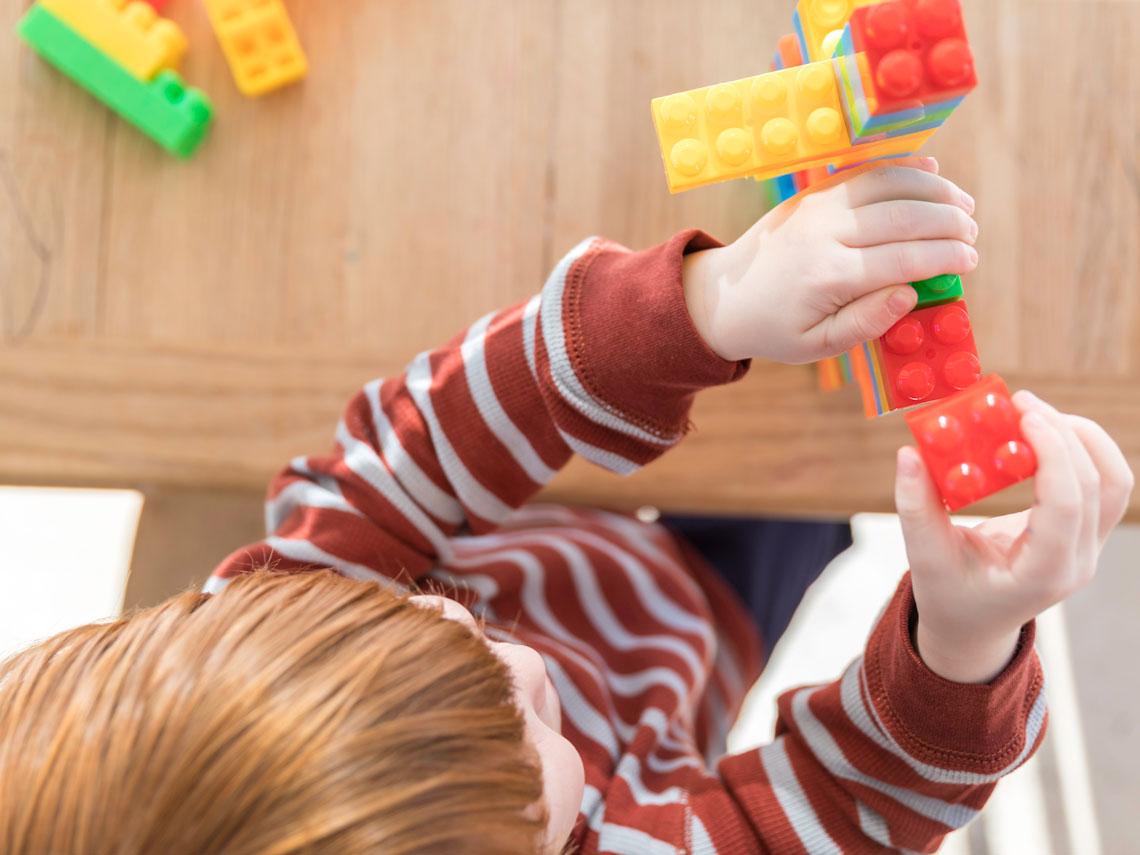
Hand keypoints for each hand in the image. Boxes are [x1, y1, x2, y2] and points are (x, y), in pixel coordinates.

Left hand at [682, 157, 978, 363]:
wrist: (723, 295)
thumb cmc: (775, 327)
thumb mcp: (816, 346)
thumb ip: (865, 324)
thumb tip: (909, 294)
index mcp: (827, 276)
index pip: (903, 259)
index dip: (945, 257)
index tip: (970, 261)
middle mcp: (824, 233)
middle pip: (904, 216)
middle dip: (949, 222)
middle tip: (973, 234)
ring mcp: (818, 205)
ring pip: (890, 183)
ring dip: (934, 190)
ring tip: (964, 206)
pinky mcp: (814, 191)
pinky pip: (865, 170)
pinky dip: (902, 167)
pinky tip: (932, 172)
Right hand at [895, 391, 1133, 682]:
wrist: (973, 625)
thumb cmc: (948, 595)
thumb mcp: (924, 558)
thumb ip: (915, 508)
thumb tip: (908, 453)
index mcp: (1043, 573)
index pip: (1067, 504)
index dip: (1053, 452)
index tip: (1023, 414)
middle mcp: (1078, 560)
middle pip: (1098, 485)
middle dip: (1063, 433)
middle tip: (1020, 402)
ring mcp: (1089, 547)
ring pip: (1114, 482)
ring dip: (1082, 438)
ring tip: (1036, 413)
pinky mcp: (1086, 531)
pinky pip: (1104, 484)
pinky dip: (1080, 451)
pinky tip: (1043, 433)